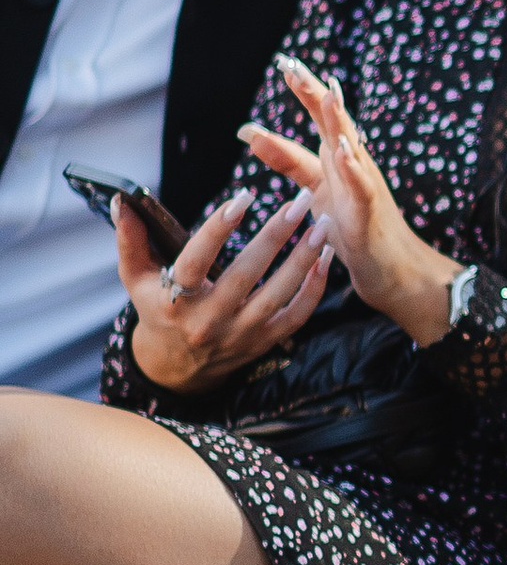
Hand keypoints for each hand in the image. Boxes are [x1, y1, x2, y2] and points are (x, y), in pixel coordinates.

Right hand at [123, 182, 331, 390]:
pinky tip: (326, 257)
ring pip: (278, 295)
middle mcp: (208, 320)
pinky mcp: (262, 343)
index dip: (218, 229)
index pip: (196, 261)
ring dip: (304, 259)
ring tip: (322, 224)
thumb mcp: (135, 279)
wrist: (176, 367)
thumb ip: (130, 240)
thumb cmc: (157, 309)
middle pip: (246, 274)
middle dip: (276, 235)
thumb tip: (123, 200)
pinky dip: (314, 289)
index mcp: (174, 300)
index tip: (243, 198)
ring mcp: (239, 334)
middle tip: (300, 201)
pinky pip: (295, 317)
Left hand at [242, 57, 457, 347]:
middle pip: (332, 120)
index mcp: (336, 156)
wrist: (391, 272)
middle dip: (313, 92)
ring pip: (350, 146)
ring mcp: (365, 186)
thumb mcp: (313, 189)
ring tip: (326, 91)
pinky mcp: (370, 213)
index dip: (301, 89)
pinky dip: (353, 167)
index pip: (316, 115)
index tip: (283, 62)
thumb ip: (287, 160)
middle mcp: (352, 164)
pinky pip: (362, 187)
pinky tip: (343, 149)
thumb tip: (249, 132)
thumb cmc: (353, 230)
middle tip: (292, 65)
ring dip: (338, 119)